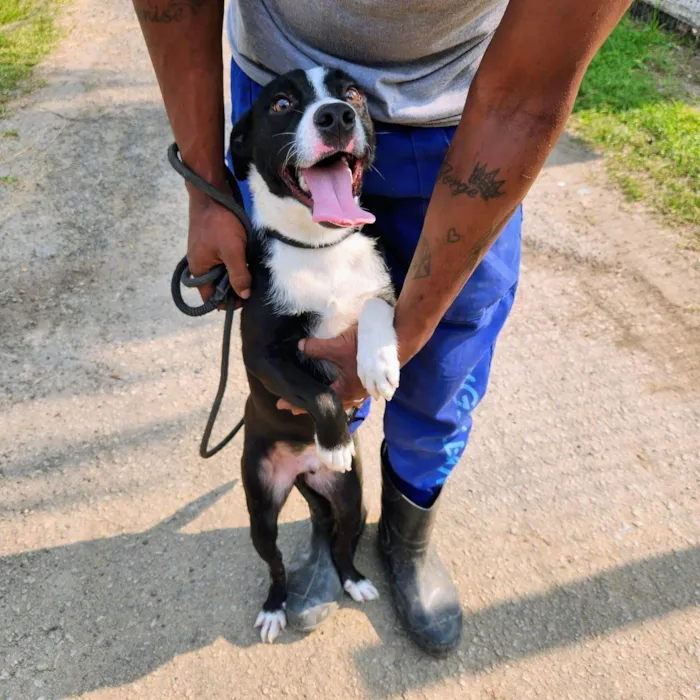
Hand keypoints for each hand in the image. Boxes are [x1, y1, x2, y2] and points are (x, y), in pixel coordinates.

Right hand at [187, 190, 250, 304]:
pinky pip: (223, 259)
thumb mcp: (232, 252)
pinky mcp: (213, 242)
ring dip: (235, 274)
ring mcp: (206, 252)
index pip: (210, 298)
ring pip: (222, 272)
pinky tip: (247, 259)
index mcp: (199, 270)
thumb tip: (244, 295)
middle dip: (233, 288)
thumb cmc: (219, 223)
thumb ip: (238, 275)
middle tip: (252, 285)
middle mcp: (200, 264)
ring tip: (252, 272)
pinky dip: (234, 261)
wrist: (211, 192)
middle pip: (217, 286)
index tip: (245, 299)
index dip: (227, 302)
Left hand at [276, 326, 368, 414]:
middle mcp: (354, 396)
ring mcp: (362, 391)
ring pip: (339, 401)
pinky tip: (333, 390)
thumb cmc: (368, 347)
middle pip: (328, 405)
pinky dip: (337, 395)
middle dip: (310, 405)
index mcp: (346, 391)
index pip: (317, 400)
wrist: (398, 342)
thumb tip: (300, 346)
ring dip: (325, 400)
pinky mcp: (367, 384)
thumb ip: (317, 348)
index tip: (283, 405)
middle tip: (292, 407)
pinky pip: (348, 394)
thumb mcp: (338, 345)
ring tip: (311, 401)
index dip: (298, 402)